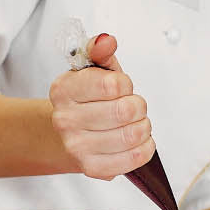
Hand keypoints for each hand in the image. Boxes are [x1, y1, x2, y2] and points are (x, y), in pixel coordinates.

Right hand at [48, 32, 155, 180]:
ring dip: (143, 127)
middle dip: (138, 106)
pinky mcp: (92, 168)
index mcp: (64, 89)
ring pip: (133, 134)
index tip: (120, 87)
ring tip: (134, 123)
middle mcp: (65, 119)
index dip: (125, 84)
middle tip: (132, 106)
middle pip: (126, 110)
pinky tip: (136, 141)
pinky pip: (135, 157)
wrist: (70, 133)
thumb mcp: (94, 69)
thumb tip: (106, 41)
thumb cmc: (89, 99)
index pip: (113, 84)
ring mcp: (76, 146)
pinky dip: (145, 147)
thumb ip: (100, 50)